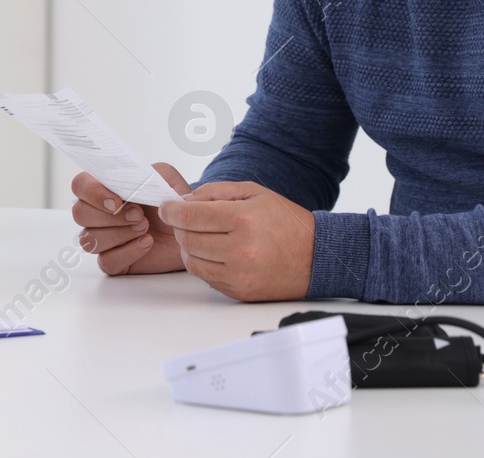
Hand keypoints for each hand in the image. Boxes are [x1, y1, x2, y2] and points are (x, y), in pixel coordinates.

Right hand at [70, 163, 191, 275]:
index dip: (92, 193)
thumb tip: (126, 178)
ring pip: (89, 240)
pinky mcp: (114, 260)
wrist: (188, 227)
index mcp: (104, 189)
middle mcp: (97, 214)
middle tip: (139, 216)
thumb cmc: (170, 200)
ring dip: (119, 234)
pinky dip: (128, 252)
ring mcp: (103, 238)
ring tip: (145, 228)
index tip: (116, 202)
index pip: (80, 185)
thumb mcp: (164, 176)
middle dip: (110, 216)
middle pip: (80, 214)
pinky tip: (146, 243)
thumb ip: (143, 172)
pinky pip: (106, 261)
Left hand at [158, 181, 314, 301]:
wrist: (316, 257)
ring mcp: (239, 275)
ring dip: (189, 248)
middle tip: (186, 221)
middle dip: (179, 228)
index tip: (167, 209)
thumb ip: (215, 192)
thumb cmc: (286, 222)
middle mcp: (240, 250)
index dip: (171, 211)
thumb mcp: (254, 192)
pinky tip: (217, 253)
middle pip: (186, 240)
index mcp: (243, 219)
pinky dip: (204, 264)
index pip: (189, 217)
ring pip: (192, 262)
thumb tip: (183, 200)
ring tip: (203, 237)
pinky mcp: (239, 292)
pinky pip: (206, 278)